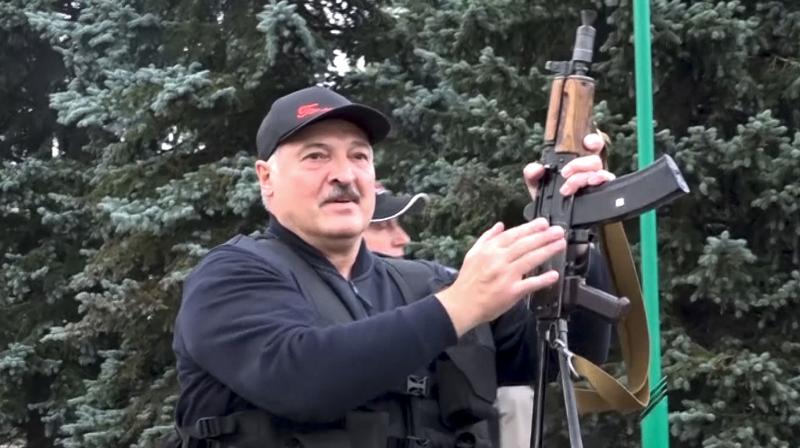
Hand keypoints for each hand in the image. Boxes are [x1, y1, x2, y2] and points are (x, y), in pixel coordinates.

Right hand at [436, 218, 565, 336]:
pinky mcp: (511, 292)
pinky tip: (554, 275)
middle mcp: (498, 260)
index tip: (543, 223)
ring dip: (547, 251)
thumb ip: (487, 237)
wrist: (462, 304)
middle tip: (558, 231)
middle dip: (544, 236)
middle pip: (525, 245)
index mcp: (489, 250)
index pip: (513, 234)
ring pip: (530, 259)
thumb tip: (500, 225)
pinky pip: (530, 284)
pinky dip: (542, 279)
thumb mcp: (472, 253)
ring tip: (560, 244)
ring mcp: (506, 276)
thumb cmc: (468, 281)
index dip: (530, 228)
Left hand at [523, 133, 615, 196]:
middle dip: (580, 164)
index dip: (593, 141)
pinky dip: (600, 182)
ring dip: (585, 176)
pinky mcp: (599, 195)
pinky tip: (591, 185)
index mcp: (575, 162)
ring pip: (600, 172)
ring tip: (570, 187)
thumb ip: (532, 173)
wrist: (550, 218)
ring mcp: (595, 183)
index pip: (591, 146)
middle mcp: (588, 171)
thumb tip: (537, 168)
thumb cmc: (547, 196)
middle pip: (595, 160)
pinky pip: (606, 186)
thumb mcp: (536, 183)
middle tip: (564, 174)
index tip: (588, 143)